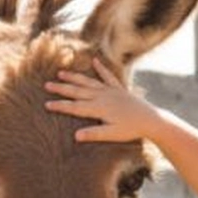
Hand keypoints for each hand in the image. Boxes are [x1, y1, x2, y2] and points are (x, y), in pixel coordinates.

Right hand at [44, 59, 161, 142]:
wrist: (151, 119)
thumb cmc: (131, 129)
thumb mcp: (112, 135)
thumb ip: (94, 134)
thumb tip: (76, 136)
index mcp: (98, 108)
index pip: (74, 107)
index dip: (60, 106)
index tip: (46, 104)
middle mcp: (102, 96)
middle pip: (77, 91)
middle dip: (61, 88)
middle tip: (46, 85)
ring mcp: (110, 91)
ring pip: (88, 82)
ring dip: (74, 77)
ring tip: (61, 72)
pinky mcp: (119, 89)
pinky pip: (108, 76)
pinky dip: (101, 69)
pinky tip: (94, 61)